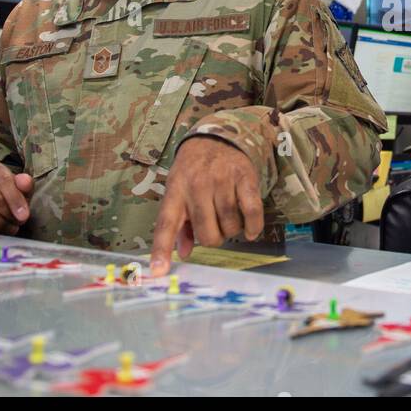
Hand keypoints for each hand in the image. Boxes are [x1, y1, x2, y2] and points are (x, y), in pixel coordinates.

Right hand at [0, 160, 32, 233]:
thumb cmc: (2, 194)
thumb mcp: (18, 188)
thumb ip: (24, 184)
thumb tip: (25, 182)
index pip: (3, 180)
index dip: (15, 199)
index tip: (24, 215)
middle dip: (9, 214)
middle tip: (17, 223)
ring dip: (0, 225)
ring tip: (8, 228)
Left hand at [150, 136, 262, 275]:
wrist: (216, 138)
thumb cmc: (193, 172)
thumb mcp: (179, 193)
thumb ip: (180, 226)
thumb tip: (182, 254)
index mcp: (176, 191)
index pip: (166, 224)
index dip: (162, 250)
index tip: (158, 272)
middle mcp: (197, 185)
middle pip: (206, 232)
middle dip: (213, 238)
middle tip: (215, 228)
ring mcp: (222, 180)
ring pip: (230, 225)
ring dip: (232, 230)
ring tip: (228, 220)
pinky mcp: (245, 177)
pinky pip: (251, 211)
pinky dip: (252, 227)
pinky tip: (250, 231)